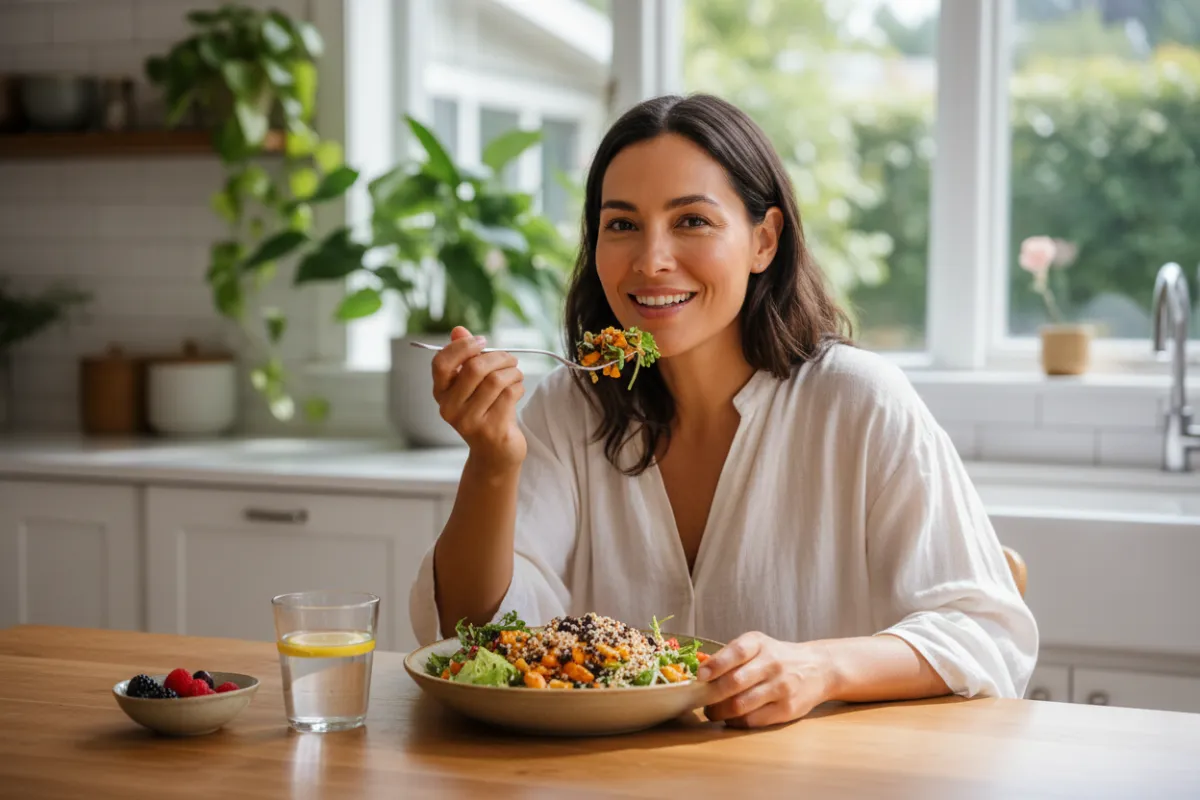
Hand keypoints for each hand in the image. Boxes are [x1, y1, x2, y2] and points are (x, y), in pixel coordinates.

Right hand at [431, 326, 526, 468]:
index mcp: (441, 394)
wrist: (495, 454)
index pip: (442, 363)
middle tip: (511, 359)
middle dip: (499, 357)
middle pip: (474, 368)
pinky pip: (509, 394)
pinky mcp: (491, 430)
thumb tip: (458, 329)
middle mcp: (449, 409)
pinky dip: (518, 386)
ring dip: (513, 372)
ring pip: (496, 380)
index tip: (482, 341)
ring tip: (517, 374)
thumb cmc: (485, 411)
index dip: (463, 347)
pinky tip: (518, 389)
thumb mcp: (472, 385)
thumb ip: (465, 357)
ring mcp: (469, 422)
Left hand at [698, 632, 832, 727]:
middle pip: (735, 682)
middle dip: (711, 695)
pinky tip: (732, 718)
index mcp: (760, 644)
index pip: (736, 651)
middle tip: (701, 701)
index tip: (700, 676)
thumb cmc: (777, 657)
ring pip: (741, 705)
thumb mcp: (757, 646)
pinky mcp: (787, 709)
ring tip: (713, 712)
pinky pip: (753, 720)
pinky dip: (736, 721)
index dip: (716, 664)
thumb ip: (731, 656)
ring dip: (720, 711)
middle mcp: (773, 663)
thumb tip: (701, 674)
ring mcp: (782, 687)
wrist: (818, 668)